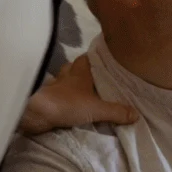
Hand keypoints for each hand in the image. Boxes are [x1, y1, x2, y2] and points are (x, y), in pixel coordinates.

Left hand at [19, 55, 138, 134]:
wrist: (35, 112)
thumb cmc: (67, 103)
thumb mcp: (97, 108)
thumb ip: (116, 111)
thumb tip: (136, 114)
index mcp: (80, 71)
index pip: (89, 57)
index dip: (97, 57)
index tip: (108, 60)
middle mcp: (67, 75)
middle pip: (76, 68)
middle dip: (85, 72)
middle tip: (98, 80)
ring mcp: (54, 86)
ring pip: (65, 80)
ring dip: (72, 85)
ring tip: (84, 93)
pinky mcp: (45, 98)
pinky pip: (57, 95)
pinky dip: (63, 98)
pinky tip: (69, 105)